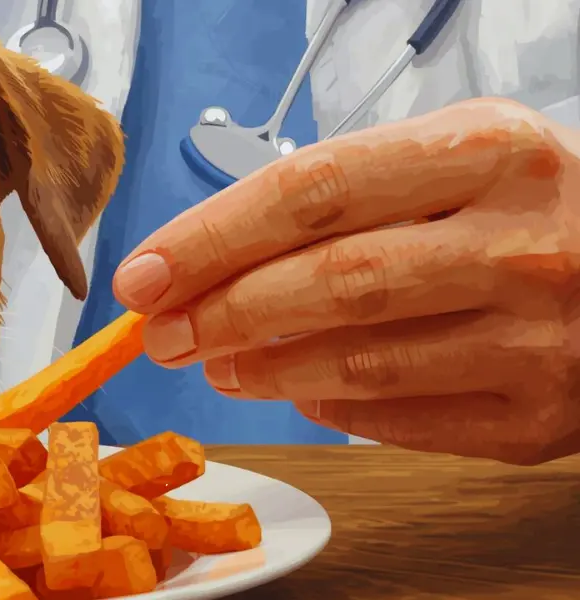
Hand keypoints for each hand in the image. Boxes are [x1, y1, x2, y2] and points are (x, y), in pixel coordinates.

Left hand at [112, 98, 579, 464]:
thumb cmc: (535, 205)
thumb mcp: (458, 157)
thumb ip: (349, 193)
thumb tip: (216, 257)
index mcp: (490, 153)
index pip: (312, 193)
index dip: (210, 238)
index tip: (146, 272)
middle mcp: (519, 243)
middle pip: (329, 281)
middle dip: (219, 312)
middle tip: (163, 330)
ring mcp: (537, 337)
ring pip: (358, 363)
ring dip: (260, 368)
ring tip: (216, 359)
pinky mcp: (538, 416)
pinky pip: (400, 421)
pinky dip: (329, 408)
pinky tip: (297, 389)